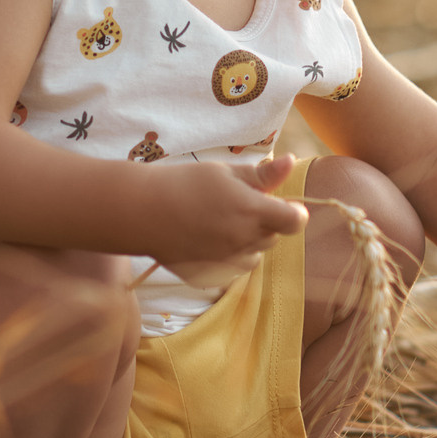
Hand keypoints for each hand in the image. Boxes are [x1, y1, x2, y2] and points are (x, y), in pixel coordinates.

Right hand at [148, 155, 308, 287]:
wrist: (141, 211)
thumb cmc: (184, 183)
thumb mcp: (225, 172)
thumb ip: (262, 175)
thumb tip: (291, 161)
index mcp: (251, 211)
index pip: (295, 221)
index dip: (294, 212)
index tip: (283, 204)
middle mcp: (243, 240)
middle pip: (273, 237)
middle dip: (266, 222)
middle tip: (238, 204)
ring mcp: (226, 261)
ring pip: (255, 254)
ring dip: (249, 241)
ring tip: (221, 222)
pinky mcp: (210, 275)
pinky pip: (232, 268)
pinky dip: (229, 256)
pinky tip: (208, 238)